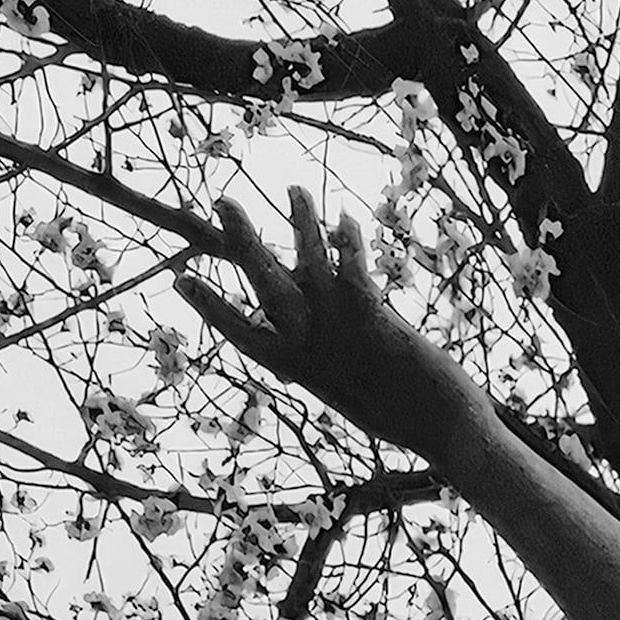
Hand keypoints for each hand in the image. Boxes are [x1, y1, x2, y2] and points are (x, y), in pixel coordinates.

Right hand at [179, 189, 485, 465]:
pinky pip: (348, 259)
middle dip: (239, 236)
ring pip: (305, 255)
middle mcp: (304, 340)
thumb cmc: (399, 418)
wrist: (440, 430)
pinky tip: (344, 216)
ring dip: (300, 218)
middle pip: (260, 278)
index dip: (208, 303)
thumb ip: (324, 363)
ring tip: (294, 189)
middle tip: (223, 200)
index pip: (237, 331)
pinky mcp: (365, 307)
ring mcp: (331, 321)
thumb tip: (310, 346)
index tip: (180, 279)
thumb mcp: (345, 394)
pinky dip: (346, 237)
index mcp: (293, 366)